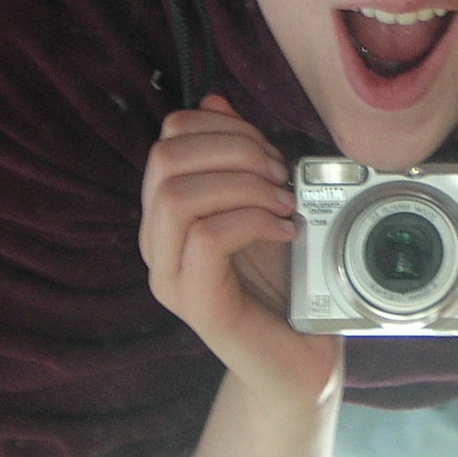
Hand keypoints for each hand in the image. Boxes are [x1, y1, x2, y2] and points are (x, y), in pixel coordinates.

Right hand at [139, 94, 341, 410]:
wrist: (301, 356)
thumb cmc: (284, 281)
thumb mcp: (263, 203)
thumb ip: (237, 156)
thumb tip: (214, 100)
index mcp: (166, 213)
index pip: (169, 138)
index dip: (224, 128)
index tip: (270, 154)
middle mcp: (156, 243)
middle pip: (165, 159)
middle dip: (234, 151)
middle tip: (279, 176)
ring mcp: (171, 277)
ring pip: (177, 197)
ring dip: (242, 186)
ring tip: (282, 203)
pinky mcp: (198, 305)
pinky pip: (205, 239)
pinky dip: (252, 221)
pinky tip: (284, 230)